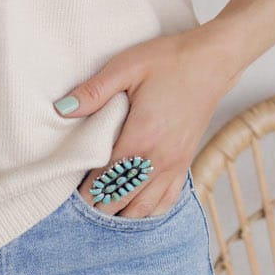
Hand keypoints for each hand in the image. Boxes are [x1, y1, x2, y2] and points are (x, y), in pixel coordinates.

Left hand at [54, 25, 236, 218]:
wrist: (213, 61)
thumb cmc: (169, 60)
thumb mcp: (126, 67)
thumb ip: (94, 91)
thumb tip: (61, 109)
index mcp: (141, 137)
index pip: (106, 180)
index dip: (85, 193)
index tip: (69, 195)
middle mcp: (160, 158)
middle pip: (122, 201)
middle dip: (99, 206)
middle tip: (80, 204)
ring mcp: (176, 164)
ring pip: (144, 209)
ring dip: (122, 213)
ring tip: (103, 208)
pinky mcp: (186, 163)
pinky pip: (167, 201)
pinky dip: (148, 210)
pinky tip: (134, 207)